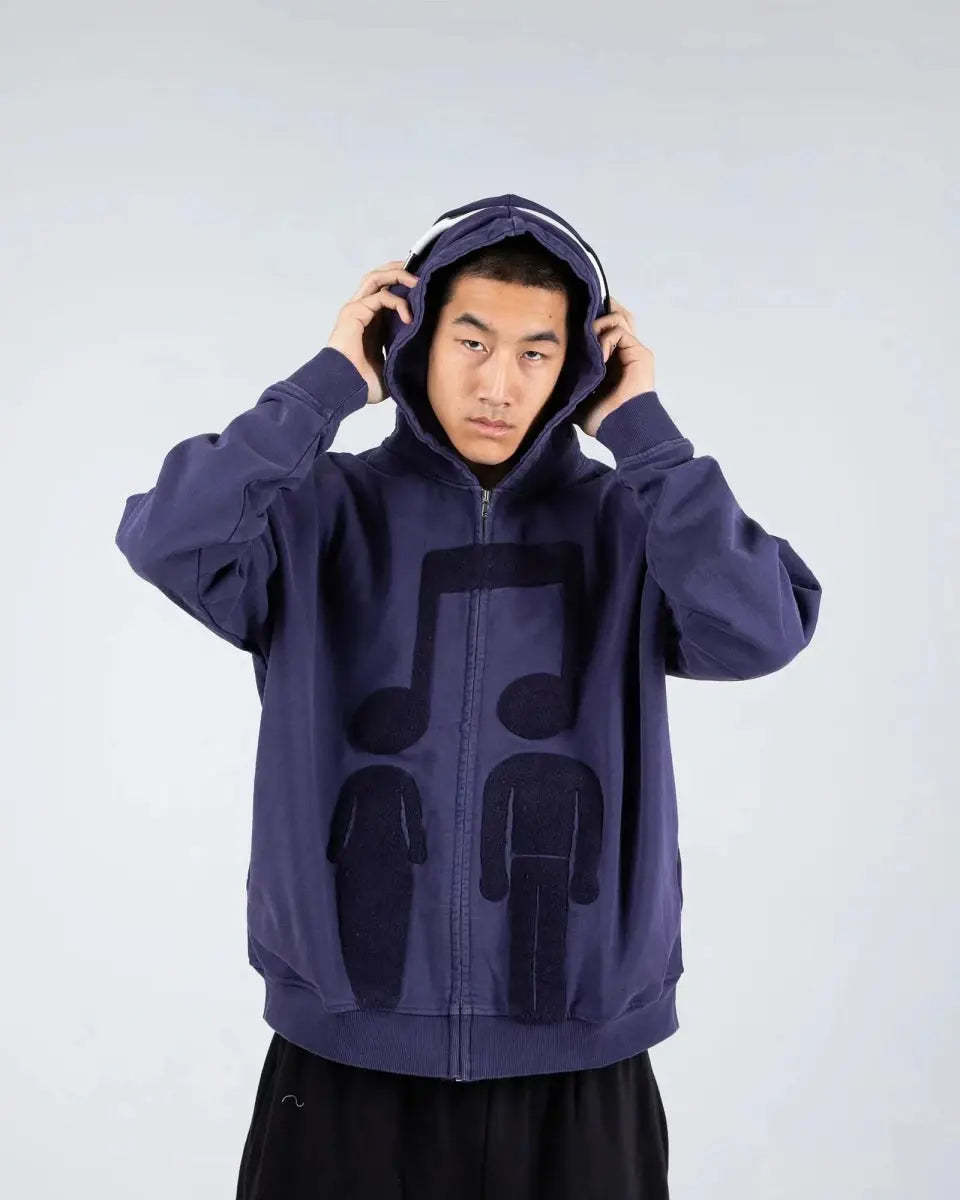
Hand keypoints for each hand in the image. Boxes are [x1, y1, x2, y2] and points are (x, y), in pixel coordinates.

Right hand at [326, 260, 418, 404]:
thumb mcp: (390, 368)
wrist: (343, 389)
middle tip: (420, 272)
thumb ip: (401, 355)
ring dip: (398, 275)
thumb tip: (422, 360)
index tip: (424, 287)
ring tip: (417, 282)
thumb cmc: (361, 383)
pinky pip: (380, 297)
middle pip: (379, 278)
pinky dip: (398, 302)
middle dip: (399, 270)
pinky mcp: (354, 312)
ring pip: (376, 278)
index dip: (403, 286)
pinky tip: (409, 318)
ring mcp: (356, 310)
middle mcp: (361, 311)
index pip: (385, 292)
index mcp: (370, 322)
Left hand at [574, 297, 655, 437]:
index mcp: (612, 361)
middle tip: (578, 319)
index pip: (604, 329)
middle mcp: (624, 353)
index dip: (589, 322)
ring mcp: (633, 351)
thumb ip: (570, 382)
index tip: (569, 321)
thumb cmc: (604, 419)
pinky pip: (619, 331)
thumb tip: (548, 377)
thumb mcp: (579, 397)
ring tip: (588, 344)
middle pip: (614, 317)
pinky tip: (599, 359)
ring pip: (617, 318)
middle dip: (595, 313)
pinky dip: (605, 339)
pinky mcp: (639, 353)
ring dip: (597, 326)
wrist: (622, 428)